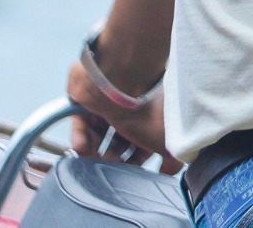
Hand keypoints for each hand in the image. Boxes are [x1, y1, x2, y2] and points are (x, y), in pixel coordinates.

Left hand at [65, 56, 181, 173]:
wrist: (123, 80)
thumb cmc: (147, 112)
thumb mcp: (168, 144)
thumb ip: (172, 162)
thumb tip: (168, 172)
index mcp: (154, 117)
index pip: (143, 144)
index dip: (135, 160)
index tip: (127, 172)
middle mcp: (134, 110)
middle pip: (120, 141)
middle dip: (111, 158)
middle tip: (105, 168)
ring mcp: (111, 104)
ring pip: (100, 133)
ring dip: (93, 150)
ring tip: (89, 160)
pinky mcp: (90, 101)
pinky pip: (83, 122)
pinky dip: (80, 136)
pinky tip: (81, 148)